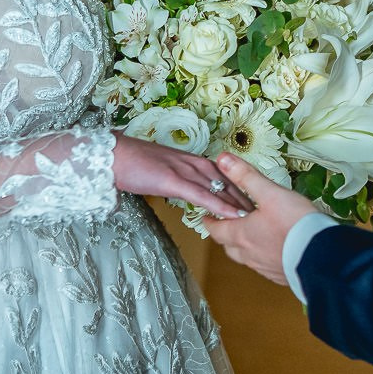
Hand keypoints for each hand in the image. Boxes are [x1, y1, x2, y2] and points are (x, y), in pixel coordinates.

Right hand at [110, 136, 256, 214]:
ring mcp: (183, 170)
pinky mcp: (173, 181)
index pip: (221, 173)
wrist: (110, 155)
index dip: (238, 187)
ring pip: (219, 187)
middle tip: (262, 212)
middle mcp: (191, 162)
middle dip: (245, 195)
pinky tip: (233, 217)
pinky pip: (202, 196)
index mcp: (188, 159)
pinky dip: (220, 206)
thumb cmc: (129, 164)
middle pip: (227, 180)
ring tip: (257, 218)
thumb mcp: (157, 172)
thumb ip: (172, 180)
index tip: (251, 199)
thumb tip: (177, 191)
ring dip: (239, 203)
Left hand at [205, 154, 319, 286]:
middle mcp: (249, 255)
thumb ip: (246, 176)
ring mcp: (265, 268)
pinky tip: (275, 249)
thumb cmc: (294, 224)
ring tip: (254, 234)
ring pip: (247, 258)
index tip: (208, 216)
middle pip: (229, 246)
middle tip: (229, 223)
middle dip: (226, 234)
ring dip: (246, 247)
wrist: (321, 256)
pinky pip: (265, 267)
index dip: (210, 221)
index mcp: (241, 235)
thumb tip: (223, 159)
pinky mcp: (281, 275)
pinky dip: (264, 257)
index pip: (216, 230)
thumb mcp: (269, 193)